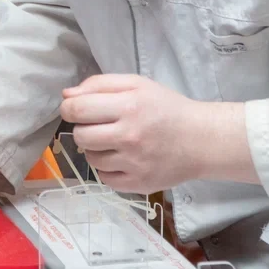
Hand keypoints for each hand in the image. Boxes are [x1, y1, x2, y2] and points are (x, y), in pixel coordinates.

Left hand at [61, 74, 221, 194]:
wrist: (201, 141)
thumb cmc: (167, 108)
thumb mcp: (137, 85)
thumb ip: (99, 84)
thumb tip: (66, 95)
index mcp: (129, 107)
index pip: (77, 109)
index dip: (68, 107)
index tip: (74, 108)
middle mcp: (130, 137)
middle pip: (80, 135)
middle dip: (83, 128)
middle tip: (99, 125)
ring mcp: (134, 164)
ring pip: (91, 158)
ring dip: (96, 148)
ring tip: (113, 141)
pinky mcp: (138, 184)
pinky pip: (104, 178)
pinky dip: (107, 168)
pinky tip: (122, 158)